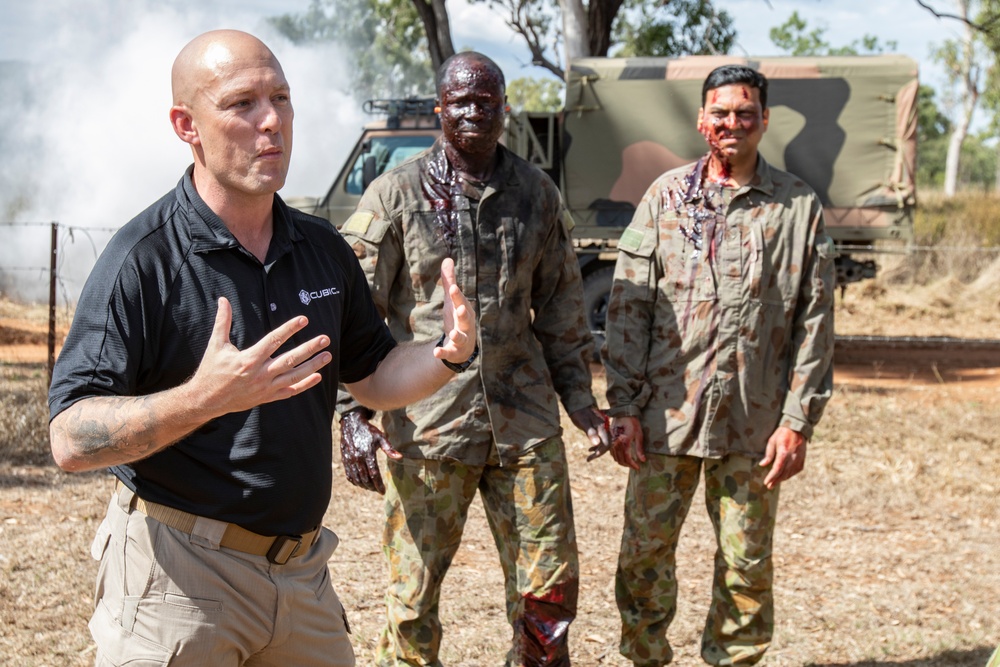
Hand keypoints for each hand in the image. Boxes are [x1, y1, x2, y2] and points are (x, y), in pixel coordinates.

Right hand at [190, 297, 331, 415]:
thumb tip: (222, 300)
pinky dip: (305, 385)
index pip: (274, 340)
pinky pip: (290, 391)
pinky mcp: (268, 397)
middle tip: (325, 339)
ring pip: (295, 376)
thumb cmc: (211, 370)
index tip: (304, 319)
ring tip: (327, 355)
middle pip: (290, 359)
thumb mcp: (216, 345)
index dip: (290, 329)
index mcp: (249, 359)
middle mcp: (261, 374)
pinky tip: (318, 376)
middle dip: (309, 348)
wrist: (207, 400)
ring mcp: (266, 388)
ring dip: (313, 365)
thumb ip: (223, 322)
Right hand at [339, 408, 400, 494]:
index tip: (383, 491)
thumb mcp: (381, 437)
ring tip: (371, 488)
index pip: (374, 474)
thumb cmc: (369, 431)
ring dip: (364, 486)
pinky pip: (349, 475)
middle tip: (378, 490)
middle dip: (372, 487)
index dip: (378, 485)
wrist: (351, 424)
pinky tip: (361, 483)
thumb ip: (389, 449)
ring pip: (356, 479)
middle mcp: (357, 458)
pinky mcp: (345, 460)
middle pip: (365, 479)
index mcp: (367, 453)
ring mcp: (349, 460)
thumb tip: (400, 457)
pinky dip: (355, 482)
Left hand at [433, 258, 476, 364]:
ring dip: (458, 335)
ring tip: (453, 333)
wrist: (463, 346)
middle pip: (466, 319)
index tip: (453, 288)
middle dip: (464, 314)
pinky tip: (436, 352)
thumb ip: (449, 281)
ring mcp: (461, 339)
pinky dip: (443, 353)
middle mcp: (466, 325)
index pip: (462, 302)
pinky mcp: (454, 351)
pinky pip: (449, 352)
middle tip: (460, 308)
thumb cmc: (458, 318)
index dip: (458, 296)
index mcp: (464, 311)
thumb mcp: (452, 300)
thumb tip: (448, 259)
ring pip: (461, 338)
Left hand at [570, 407, 610, 460]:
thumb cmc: (580, 414)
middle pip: (606, 444)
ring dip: (597, 450)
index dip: (600, 451)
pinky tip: (590, 450)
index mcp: (602, 427)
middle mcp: (604, 429)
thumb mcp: (584, 423)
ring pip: (603, 443)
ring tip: (589, 457)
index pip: (606, 443)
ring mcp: (601, 429)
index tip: (593, 457)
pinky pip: (600, 440)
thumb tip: (596, 444)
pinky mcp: (598, 430)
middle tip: (589, 459)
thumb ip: (590, 433)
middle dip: (599, 453)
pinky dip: (596, 446)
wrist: (578, 405)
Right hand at [610, 416, 644, 469]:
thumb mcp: (639, 435)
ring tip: (630, 463)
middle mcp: (616, 443)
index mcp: (624, 441)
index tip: (638, 468)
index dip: (632, 465)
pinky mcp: (610, 441)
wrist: (623, 413)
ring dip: (622, 462)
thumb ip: (639, 448)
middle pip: (620, 459)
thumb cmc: (633, 423)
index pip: (627, 458)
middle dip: (627, 465)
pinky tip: (623, 457)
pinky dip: (617, 457)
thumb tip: (643, 460)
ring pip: (615, 457)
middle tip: (634, 466)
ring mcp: (612, 442)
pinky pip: (612, 453)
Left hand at [760, 426, 806, 488]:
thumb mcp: (772, 441)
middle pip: (783, 473)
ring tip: (774, 483)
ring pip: (790, 473)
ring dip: (782, 479)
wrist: (798, 429)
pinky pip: (795, 471)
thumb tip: (762, 465)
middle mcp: (793, 457)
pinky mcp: (802, 460)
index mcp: (784, 452)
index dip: (772, 477)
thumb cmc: (782, 434)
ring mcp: (799, 460)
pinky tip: (784, 477)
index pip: (777, 468)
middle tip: (769, 486)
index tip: (766, 482)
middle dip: (776, 481)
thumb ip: (768, 454)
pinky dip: (789, 475)